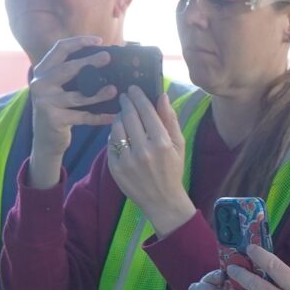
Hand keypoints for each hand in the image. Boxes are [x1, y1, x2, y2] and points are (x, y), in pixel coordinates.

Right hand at [25, 35, 117, 183]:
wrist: (45, 140)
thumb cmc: (58, 109)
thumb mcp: (59, 88)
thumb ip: (73, 74)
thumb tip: (104, 59)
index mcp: (43, 71)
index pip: (60, 48)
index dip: (79, 42)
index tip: (99, 40)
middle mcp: (40, 83)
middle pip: (68, 68)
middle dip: (89, 61)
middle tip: (108, 57)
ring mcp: (46, 102)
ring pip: (77, 96)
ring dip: (98, 94)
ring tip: (115, 89)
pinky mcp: (54, 119)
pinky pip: (82, 117)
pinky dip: (99, 117)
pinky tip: (113, 116)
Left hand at [108, 86, 194, 235]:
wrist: (162, 201)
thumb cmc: (173, 170)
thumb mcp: (178, 145)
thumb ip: (170, 120)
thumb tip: (162, 96)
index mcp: (161, 143)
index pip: (146, 111)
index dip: (138, 96)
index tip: (133, 88)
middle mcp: (143, 150)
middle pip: (129, 116)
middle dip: (126, 103)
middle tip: (124, 96)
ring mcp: (127, 160)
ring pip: (116, 128)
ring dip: (118, 117)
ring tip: (122, 115)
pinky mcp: (116, 168)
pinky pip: (111, 143)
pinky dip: (114, 135)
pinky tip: (120, 134)